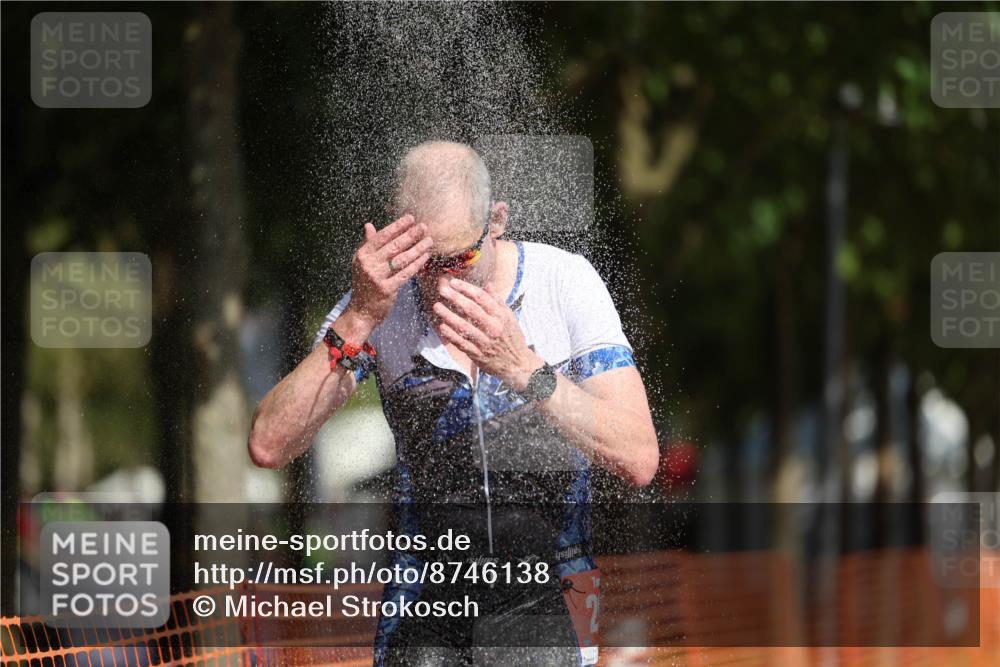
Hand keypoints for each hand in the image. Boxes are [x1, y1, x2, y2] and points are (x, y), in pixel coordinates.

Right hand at [346, 214, 432, 329]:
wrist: (361, 311)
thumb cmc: (365, 284)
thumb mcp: (362, 263)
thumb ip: (368, 244)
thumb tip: (369, 225)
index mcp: (362, 255)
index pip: (382, 237)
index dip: (397, 226)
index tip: (411, 218)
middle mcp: (368, 265)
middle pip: (394, 246)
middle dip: (411, 235)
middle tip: (424, 227)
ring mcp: (377, 277)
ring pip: (402, 259)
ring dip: (418, 248)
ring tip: (429, 241)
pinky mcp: (387, 289)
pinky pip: (405, 274)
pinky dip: (417, 264)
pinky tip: (425, 257)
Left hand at [433, 278, 542, 390]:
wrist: (517, 364)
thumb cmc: (513, 338)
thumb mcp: (510, 317)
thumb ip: (497, 301)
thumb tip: (487, 285)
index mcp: (501, 316)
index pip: (482, 298)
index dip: (466, 289)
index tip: (454, 283)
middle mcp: (493, 328)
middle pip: (471, 310)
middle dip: (455, 298)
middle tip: (442, 290)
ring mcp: (484, 342)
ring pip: (464, 327)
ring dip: (448, 316)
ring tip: (437, 307)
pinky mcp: (477, 355)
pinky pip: (461, 343)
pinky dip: (451, 335)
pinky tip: (441, 327)